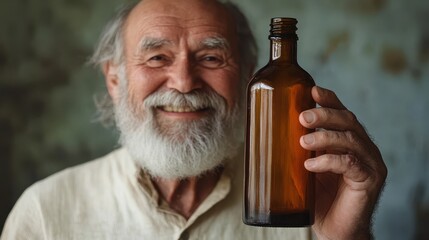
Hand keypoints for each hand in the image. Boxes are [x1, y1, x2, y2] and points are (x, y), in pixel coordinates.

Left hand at [299, 86, 386, 239]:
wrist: (334, 229)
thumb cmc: (319, 198)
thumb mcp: (305, 168)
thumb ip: (298, 150)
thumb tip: (264, 132)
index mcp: (348, 140)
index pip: (341, 113)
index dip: (329, 99)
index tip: (312, 89)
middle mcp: (362, 147)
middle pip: (348, 121)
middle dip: (325, 114)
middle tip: (303, 117)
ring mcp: (369, 162)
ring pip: (351, 139)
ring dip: (325, 136)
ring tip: (303, 140)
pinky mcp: (369, 180)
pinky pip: (350, 164)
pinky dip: (329, 161)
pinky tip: (311, 165)